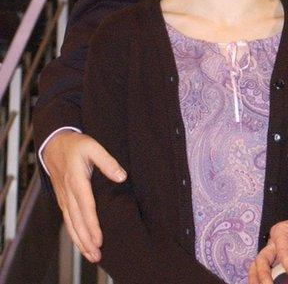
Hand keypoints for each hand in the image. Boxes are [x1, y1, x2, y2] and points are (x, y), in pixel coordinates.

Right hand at [42, 130, 125, 261]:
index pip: (86, 208)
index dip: (92, 225)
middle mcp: (68, 193)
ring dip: (80, 241)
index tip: (99, 240)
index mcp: (77, 181)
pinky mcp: (63, 199)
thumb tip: (121, 177)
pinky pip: (68, 220)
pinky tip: (81, 243)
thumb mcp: (93, 146)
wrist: (54, 144)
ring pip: (71, 224)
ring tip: (91, 255)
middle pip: (77, 221)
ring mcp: (64, 197)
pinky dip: (74, 234)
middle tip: (96, 255)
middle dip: (86, 240)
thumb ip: (108, 162)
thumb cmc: (76, 145)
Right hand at [248, 214, 287, 283]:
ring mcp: (272, 252)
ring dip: (256, 278)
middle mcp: (273, 242)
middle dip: (263, 275)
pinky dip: (260, 278)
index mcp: (282, 231)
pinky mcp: (274, 261)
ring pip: (257, 266)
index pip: (283, 252)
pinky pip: (262, 270)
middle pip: (262, 259)